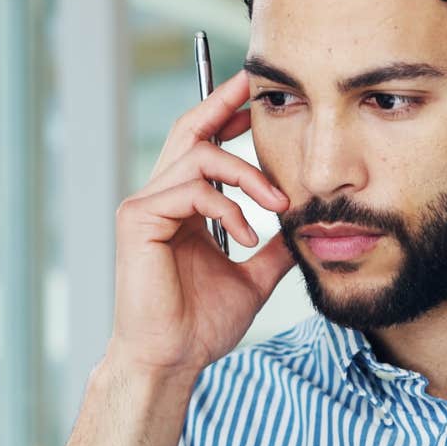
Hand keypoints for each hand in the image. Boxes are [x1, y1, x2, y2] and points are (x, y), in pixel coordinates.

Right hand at [108, 70, 295, 378]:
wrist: (173, 359)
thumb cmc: (201, 324)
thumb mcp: (253, 276)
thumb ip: (274, 248)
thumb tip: (307, 228)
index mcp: (183, 206)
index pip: (204, 145)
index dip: (228, 115)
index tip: (258, 98)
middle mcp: (160, 197)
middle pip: (191, 129)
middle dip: (225, 103)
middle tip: (257, 86)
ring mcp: (145, 206)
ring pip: (200, 157)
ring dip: (249, 175)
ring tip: (280, 206)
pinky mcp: (138, 220)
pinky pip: (191, 190)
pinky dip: (228, 208)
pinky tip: (248, 237)